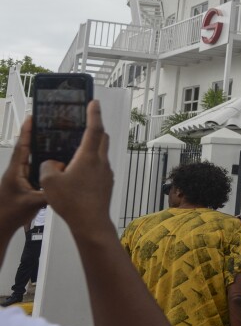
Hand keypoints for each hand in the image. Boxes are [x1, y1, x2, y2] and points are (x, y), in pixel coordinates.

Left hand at [0, 117, 46, 229]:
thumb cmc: (8, 214)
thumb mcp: (33, 202)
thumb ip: (50, 191)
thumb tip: (64, 182)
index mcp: (15, 171)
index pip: (22, 147)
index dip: (27, 131)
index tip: (32, 117)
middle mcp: (17, 172)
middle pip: (28, 150)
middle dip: (36, 137)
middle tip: (47, 125)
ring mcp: (20, 179)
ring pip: (33, 161)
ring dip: (42, 152)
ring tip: (55, 143)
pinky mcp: (24, 186)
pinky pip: (36, 171)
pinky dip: (45, 166)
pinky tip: (55, 167)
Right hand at [40, 101, 113, 231]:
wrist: (91, 222)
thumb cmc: (72, 202)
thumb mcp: (49, 182)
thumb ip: (48, 166)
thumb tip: (54, 164)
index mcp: (89, 157)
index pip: (94, 128)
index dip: (94, 113)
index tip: (94, 102)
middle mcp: (101, 162)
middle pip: (102, 138)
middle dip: (95, 128)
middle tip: (86, 123)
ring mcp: (106, 173)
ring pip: (101, 153)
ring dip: (92, 148)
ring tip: (76, 151)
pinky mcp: (106, 183)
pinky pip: (99, 167)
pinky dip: (91, 163)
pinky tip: (79, 172)